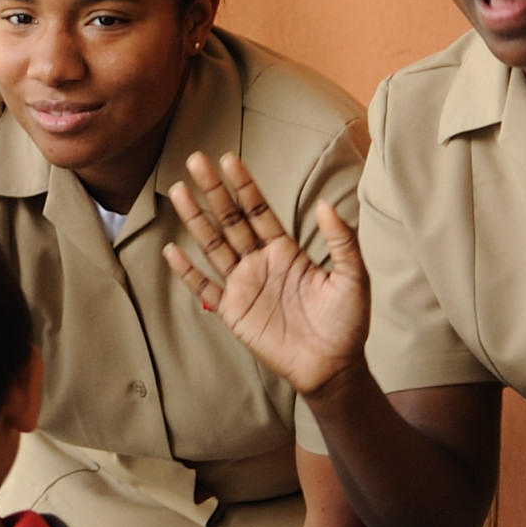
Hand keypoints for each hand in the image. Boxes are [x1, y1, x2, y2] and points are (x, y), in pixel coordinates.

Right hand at [167, 159, 369, 395]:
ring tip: (178, 191)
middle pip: (230, 220)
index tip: (228, 159)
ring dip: (195, 219)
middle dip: (213, 191)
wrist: (333, 367)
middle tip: (195, 161)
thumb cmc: (347, 323)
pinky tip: (172, 250)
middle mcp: (260, 263)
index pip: (259, 210)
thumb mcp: (354, 277)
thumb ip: (341, 242)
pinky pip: (205, 288)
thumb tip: (326, 205)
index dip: (243, 185)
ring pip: (213, 246)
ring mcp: (243, 286)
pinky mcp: (233, 312)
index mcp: (286, 251)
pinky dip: (188, 271)